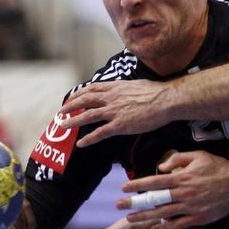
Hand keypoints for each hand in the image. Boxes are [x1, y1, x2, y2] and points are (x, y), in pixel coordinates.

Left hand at [58, 80, 174, 146]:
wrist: (166, 100)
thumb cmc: (156, 92)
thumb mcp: (136, 84)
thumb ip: (124, 89)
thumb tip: (122, 90)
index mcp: (116, 87)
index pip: (91, 89)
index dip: (79, 94)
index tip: (72, 98)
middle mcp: (112, 98)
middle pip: (84, 100)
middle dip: (70, 106)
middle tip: (61, 112)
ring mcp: (114, 112)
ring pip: (87, 116)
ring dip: (73, 121)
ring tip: (63, 126)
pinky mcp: (120, 125)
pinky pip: (100, 133)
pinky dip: (88, 139)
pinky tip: (81, 143)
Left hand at [118, 151, 228, 228]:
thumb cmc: (218, 167)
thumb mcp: (198, 156)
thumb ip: (178, 159)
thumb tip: (161, 166)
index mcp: (182, 178)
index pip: (155, 181)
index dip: (138, 184)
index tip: (124, 187)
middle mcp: (184, 193)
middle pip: (155, 199)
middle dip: (135, 202)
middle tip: (119, 205)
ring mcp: (191, 207)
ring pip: (163, 213)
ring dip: (145, 216)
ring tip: (130, 218)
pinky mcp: (199, 218)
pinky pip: (179, 225)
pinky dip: (165, 228)